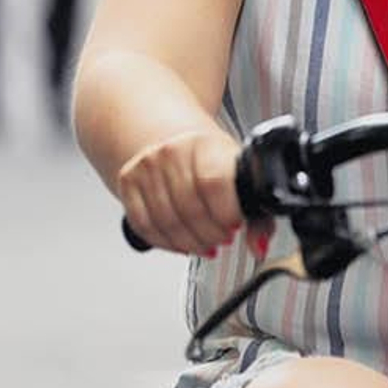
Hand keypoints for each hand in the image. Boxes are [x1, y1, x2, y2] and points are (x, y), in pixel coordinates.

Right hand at [118, 130, 250, 256]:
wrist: (174, 141)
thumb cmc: (210, 160)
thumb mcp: (240, 175)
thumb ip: (258, 214)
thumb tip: (259, 246)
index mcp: (205, 144)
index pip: (214, 184)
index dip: (225, 214)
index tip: (235, 225)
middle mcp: (172, 151)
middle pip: (189, 209)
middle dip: (210, 235)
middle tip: (222, 239)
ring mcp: (146, 166)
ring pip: (166, 222)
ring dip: (190, 243)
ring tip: (205, 244)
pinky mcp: (127, 181)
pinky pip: (144, 225)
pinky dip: (166, 243)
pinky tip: (182, 243)